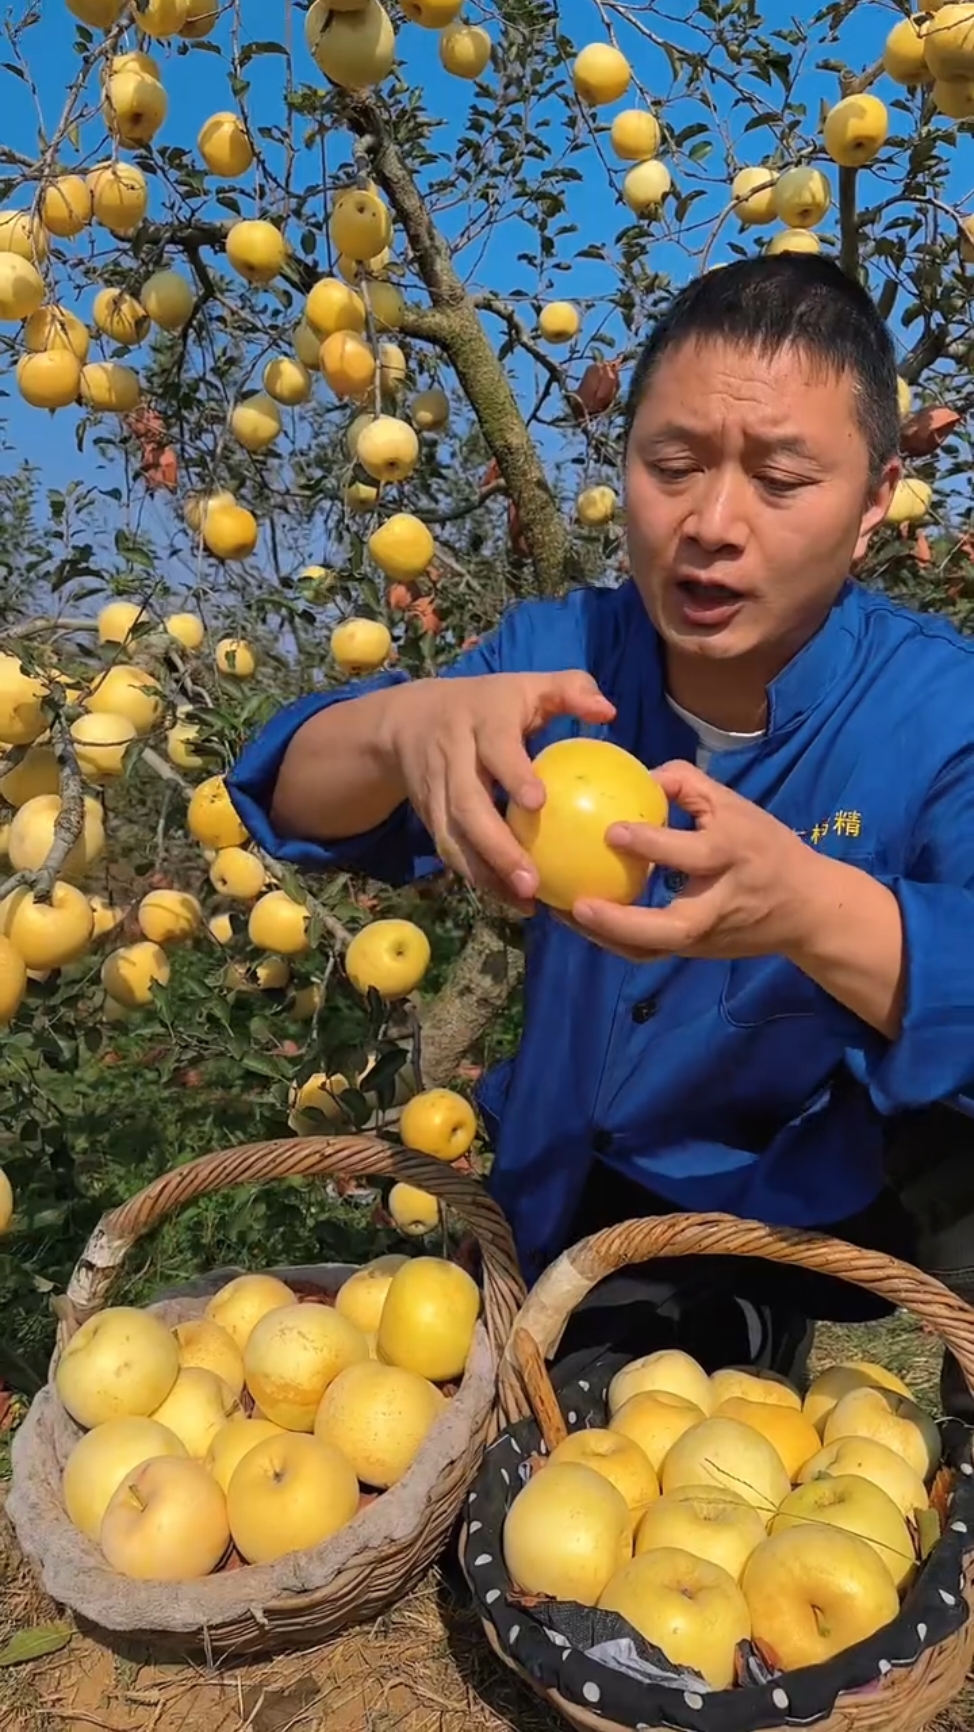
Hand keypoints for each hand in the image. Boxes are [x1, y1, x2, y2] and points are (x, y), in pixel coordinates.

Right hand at [383, 671, 615, 908]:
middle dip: (497, 847)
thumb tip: (609, 710)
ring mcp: (436, 791)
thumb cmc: (489, 704)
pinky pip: (450, 851)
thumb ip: (570, 690)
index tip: (538, 802)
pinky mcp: (430, 817)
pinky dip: (478, 878)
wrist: (408, 720)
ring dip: (486, 873)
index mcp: (481, 721)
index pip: (495, 748)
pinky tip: (510, 899)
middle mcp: (453, 757)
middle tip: (532, 881)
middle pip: (468, 805)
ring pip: (453, 837)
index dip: (512, 773)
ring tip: (524, 901)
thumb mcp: (527, 685)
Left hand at [565, 759, 816, 962]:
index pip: (695, 855)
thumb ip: (687, 785)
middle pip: (675, 927)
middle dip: (624, 922)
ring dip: (607, 938)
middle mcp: (721, 903)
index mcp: (735, 856)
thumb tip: (638, 775)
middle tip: (578, 905)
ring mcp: (708, 936)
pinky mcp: (696, 952)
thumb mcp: (735, 805)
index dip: (654, 844)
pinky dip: (614, 940)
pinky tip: (580, 920)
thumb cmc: (764, 846)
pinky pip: (650, 952)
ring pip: (655, 949)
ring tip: (563, 913)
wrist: (805, 909)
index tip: (612, 830)